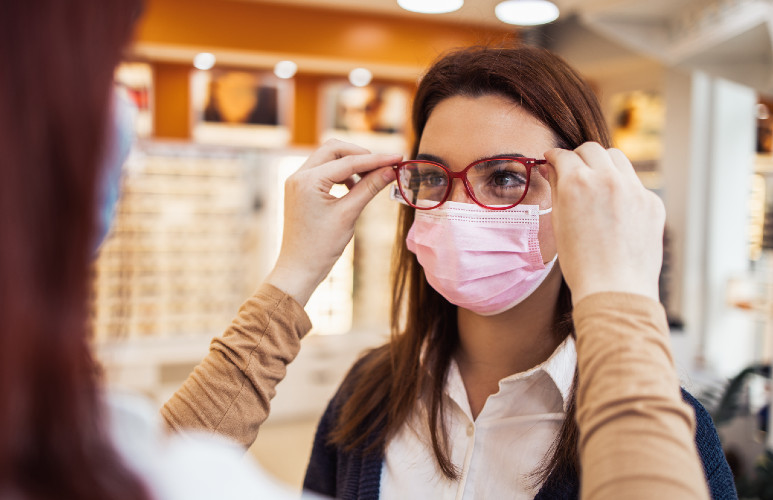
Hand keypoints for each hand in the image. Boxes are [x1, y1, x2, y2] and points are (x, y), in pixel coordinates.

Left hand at [265, 139, 400, 304]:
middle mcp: (298, 175)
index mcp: (308, 181)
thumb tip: (390, 170)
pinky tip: (354, 187)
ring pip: (328, 157)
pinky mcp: (300, 189)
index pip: (348, 161)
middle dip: (361, 154)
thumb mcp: (348, 214)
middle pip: (334, 149)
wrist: (299, 268)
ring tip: (370, 179)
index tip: (398, 158)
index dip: (376, 159)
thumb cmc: (321, 247)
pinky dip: (341, 173)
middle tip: (383, 166)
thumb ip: (369, 188)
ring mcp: (297, 181)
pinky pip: (323, 170)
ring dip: (351, 163)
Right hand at [542, 143, 664, 304]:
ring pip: (617, 159)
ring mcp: (634, 189)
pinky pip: (635, 184)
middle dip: (579, 157)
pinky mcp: (652, 202)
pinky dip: (623, 189)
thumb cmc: (580, 262)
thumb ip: (556, 189)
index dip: (554, 157)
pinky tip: (616, 210)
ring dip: (604, 165)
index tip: (552, 160)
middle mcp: (607, 179)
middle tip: (573, 170)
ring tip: (597, 184)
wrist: (615, 288)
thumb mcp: (558, 222)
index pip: (564, 155)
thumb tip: (552, 169)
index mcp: (577, 183)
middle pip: (592, 149)